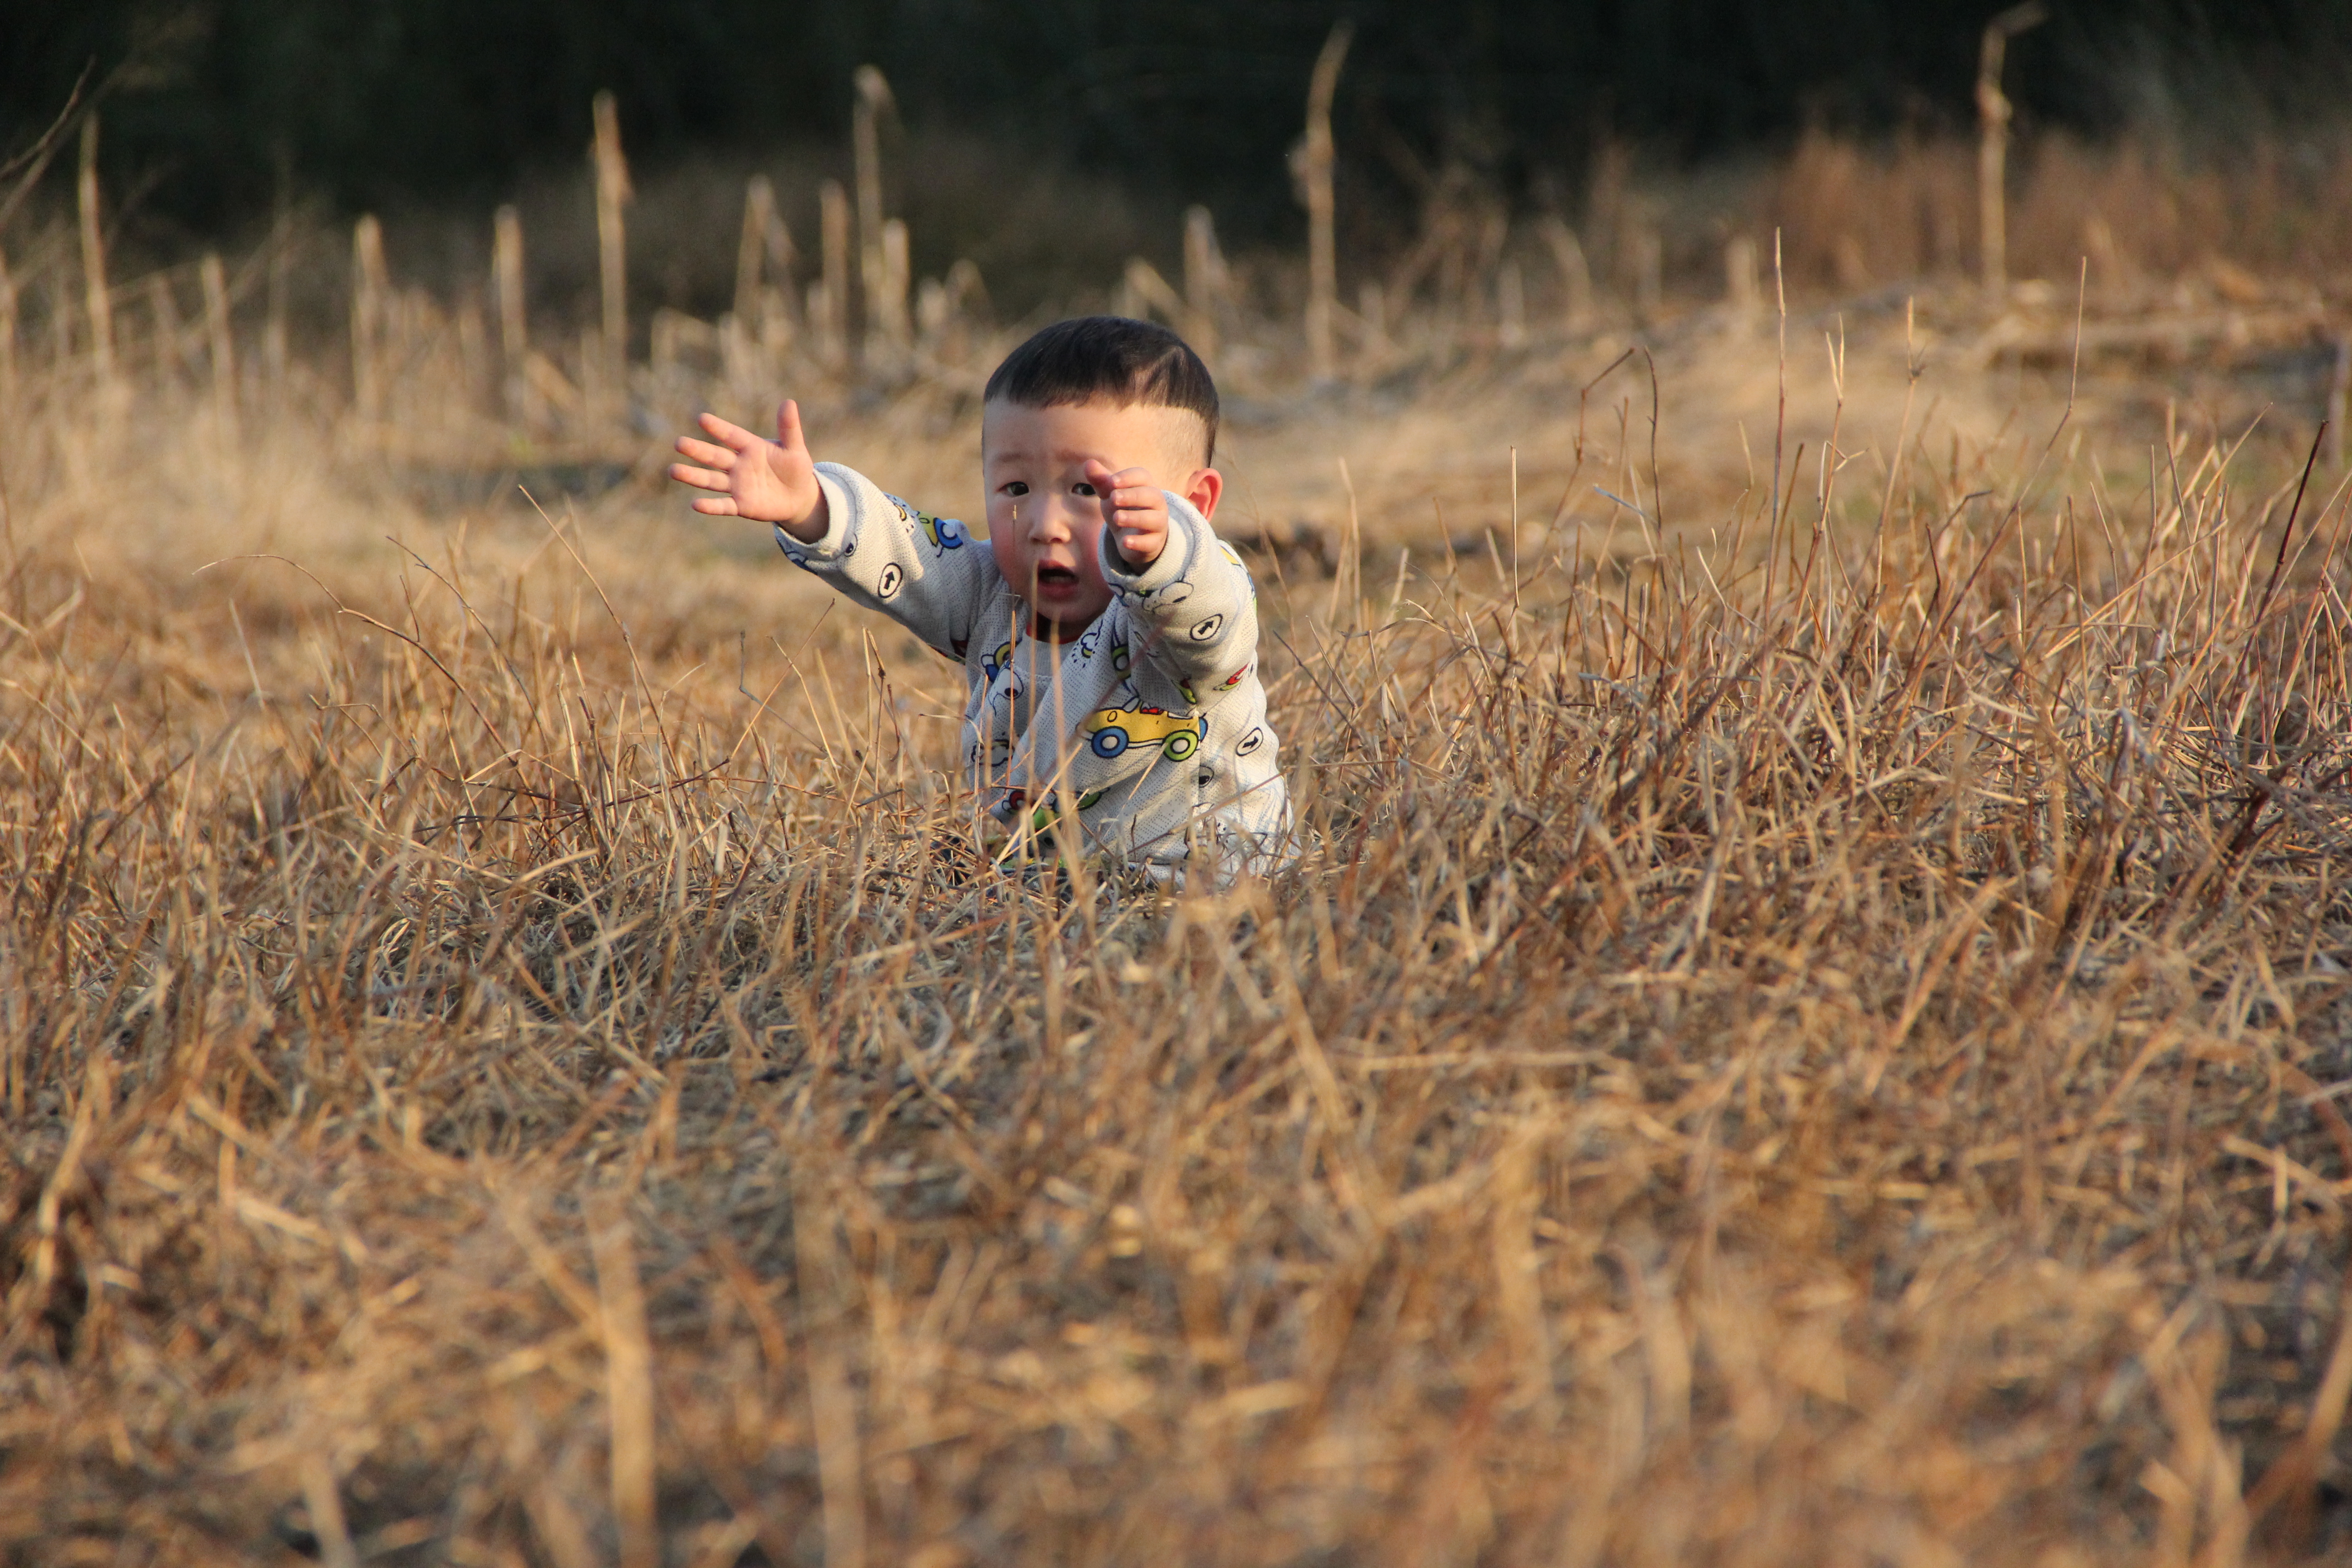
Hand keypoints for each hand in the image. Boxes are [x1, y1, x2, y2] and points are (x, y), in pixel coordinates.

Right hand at [670, 400, 827, 539]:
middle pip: (715, 456)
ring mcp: (738, 485)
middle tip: (678, 443)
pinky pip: (724, 506)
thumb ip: (789, 428)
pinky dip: (711, 506)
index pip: (732, 436)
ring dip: (693, 476)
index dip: (718, 428)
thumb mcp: (795, 448)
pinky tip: (695, 504)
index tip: (701, 418)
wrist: (799, 497)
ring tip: (673, 470)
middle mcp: (739, 465)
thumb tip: (789, 402)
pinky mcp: (741, 505)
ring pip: (711, 480)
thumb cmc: (795, 468)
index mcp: (750, 447)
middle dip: (697, 450)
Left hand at [1085, 460, 1167, 568]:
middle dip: (1132, 496)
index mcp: (1145, 486)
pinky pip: (1150, 542)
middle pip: (1152, 496)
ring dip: (1135, 518)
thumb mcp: (1110, 494)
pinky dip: (1138, 542)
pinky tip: (1125, 541)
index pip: (1142, 476)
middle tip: (1113, 497)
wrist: (1133, 538)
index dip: (1128, 477)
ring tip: (1116, 518)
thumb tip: (1088, 463)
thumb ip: (1101, 480)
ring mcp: (1158, 524)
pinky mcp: (1154, 543)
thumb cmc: (1123, 508)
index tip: (1112, 481)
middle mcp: (1156, 503)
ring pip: (1153, 519)